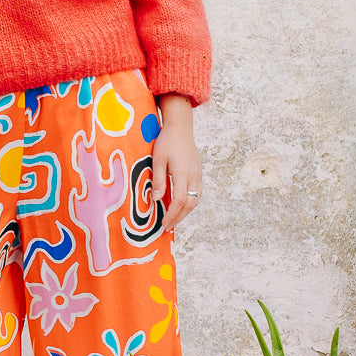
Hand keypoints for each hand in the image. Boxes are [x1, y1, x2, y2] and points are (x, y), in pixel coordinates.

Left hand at [152, 94, 201, 230]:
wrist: (181, 128)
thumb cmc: (166, 141)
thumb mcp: (157, 160)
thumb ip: (159, 180)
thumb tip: (157, 200)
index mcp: (183, 173)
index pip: (180, 201)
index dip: (172, 215)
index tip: (163, 224)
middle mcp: (194, 176)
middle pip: (190, 204)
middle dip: (179, 218)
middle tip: (167, 227)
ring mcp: (198, 175)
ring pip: (196, 200)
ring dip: (185, 212)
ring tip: (173, 220)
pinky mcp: (198, 173)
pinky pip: (197, 193)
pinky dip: (190, 203)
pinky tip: (181, 206)